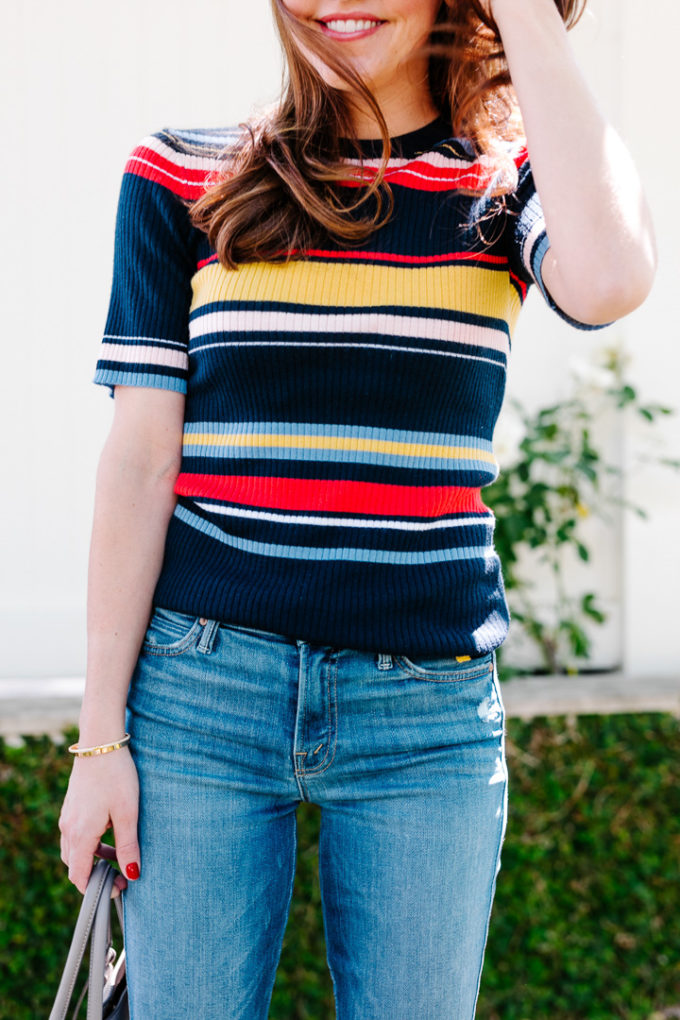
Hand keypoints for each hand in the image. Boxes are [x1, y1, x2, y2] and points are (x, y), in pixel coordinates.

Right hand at [58, 748, 140, 897]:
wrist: (101, 741)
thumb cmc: (117, 775)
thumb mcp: (127, 813)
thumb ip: (128, 846)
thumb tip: (132, 874)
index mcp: (80, 834)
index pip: (78, 876)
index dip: (95, 889)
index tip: (117, 889)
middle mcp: (68, 827)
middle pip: (75, 865)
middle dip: (95, 875)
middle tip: (122, 876)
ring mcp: (68, 815)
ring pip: (76, 849)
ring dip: (95, 857)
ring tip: (121, 854)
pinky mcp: (72, 805)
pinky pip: (77, 833)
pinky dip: (92, 841)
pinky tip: (111, 831)